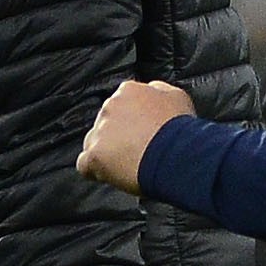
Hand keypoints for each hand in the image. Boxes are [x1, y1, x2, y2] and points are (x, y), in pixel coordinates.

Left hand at [77, 79, 194, 192]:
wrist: (177, 155)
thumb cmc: (181, 130)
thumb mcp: (177, 96)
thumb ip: (158, 90)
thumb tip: (150, 90)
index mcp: (128, 92)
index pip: (121, 105)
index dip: (131, 123)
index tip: (141, 133)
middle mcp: (110, 107)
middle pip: (106, 124)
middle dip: (118, 137)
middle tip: (138, 151)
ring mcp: (99, 131)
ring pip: (93, 143)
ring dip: (106, 154)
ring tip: (129, 164)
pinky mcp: (94, 155)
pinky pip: (85, 165)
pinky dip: (96, 172)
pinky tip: (113, 174)